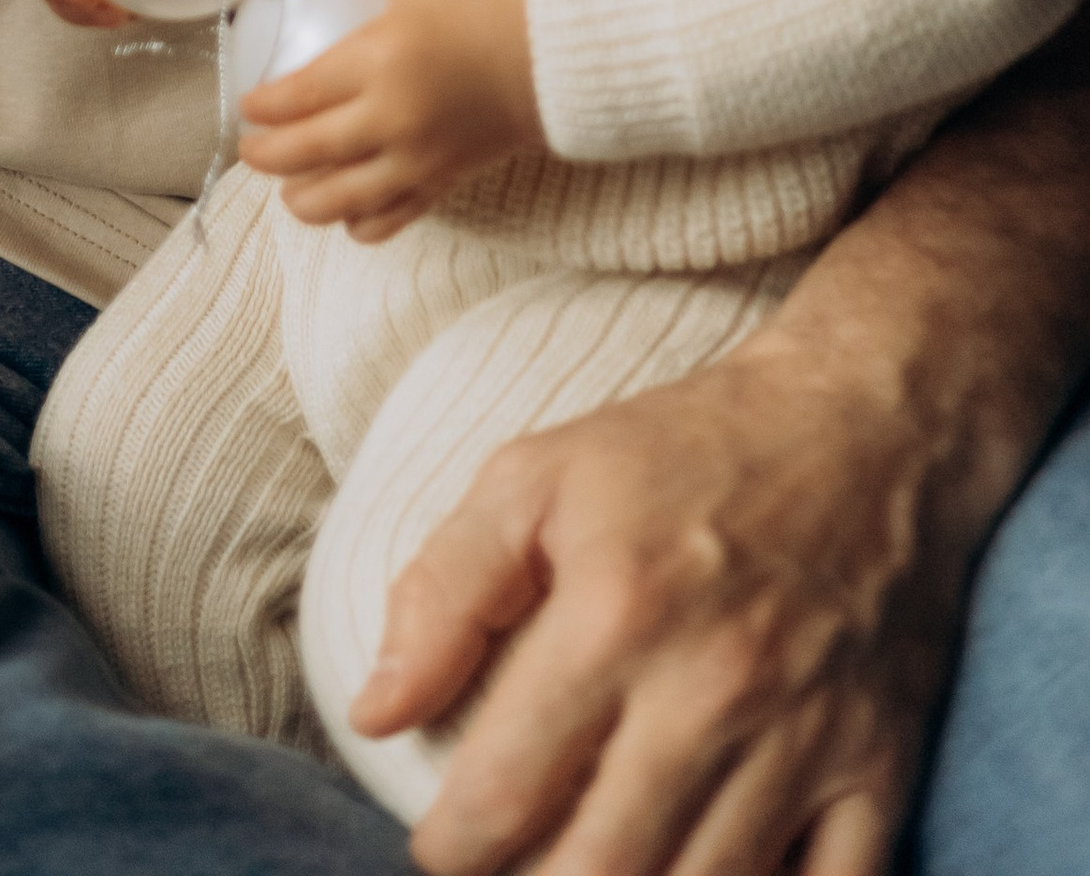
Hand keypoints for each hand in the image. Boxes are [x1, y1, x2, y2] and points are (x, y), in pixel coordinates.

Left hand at [239, 0, 536, 241]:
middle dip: (266, 158)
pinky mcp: (443, 183)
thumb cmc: (487, 7)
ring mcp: (417, 160)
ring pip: (342, 201)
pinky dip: (361, 224)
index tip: (245, 106)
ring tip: (289, 189)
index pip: (297, 96)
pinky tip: (348, 215)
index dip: (262, 108)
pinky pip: (390, 219)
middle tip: (249, 150)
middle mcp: (391, 120)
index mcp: (378, 63)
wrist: (556, 60)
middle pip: (308, 153)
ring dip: (304, 201)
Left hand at [356, 317, 962, 875]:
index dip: (452, 847)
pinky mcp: (880, 765)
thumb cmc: (682, 450)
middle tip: (509, 874)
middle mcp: (710, 690)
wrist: (865, 424)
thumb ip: (445, 592)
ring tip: (589, 872)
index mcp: (613, 616)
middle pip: (603, 869)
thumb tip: (376, 712)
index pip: (504, 792)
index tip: (441, 848)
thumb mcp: (535, 477)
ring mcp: (805, 738)